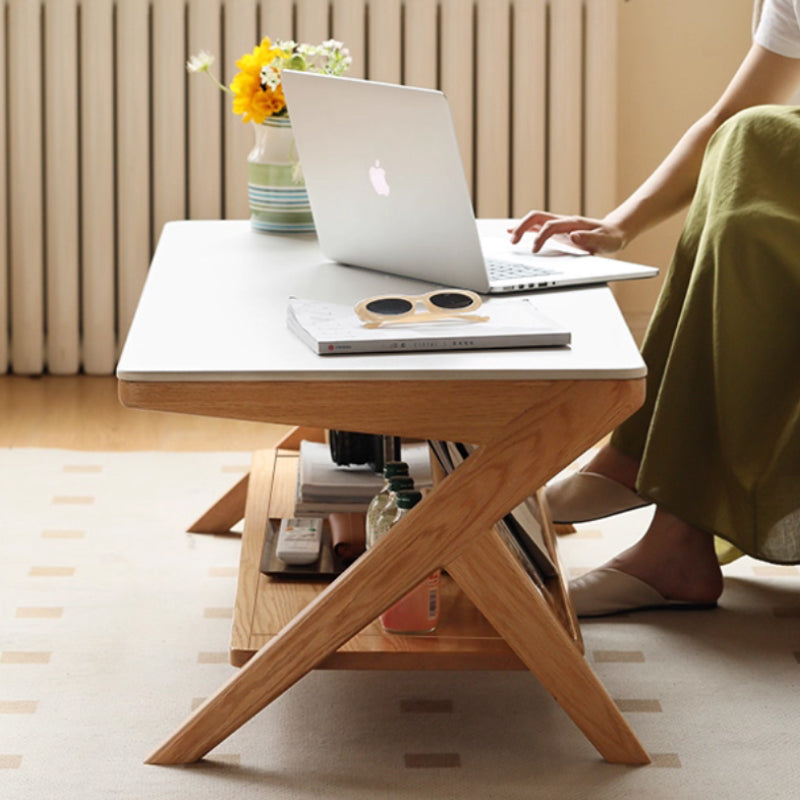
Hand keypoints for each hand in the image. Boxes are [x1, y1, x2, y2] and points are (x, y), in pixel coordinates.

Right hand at [508, 211, 626, 255]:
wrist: (615, 232)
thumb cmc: (610, 238)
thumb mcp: (605, 241)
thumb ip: (590, 239)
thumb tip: (573, 236)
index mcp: (573, 223)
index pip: (550, 226)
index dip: (540, 237)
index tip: (535, 250)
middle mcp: (564, 221)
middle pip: (537, 218)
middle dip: (522, 227)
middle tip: (513, 240)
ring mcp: (559, 225)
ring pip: (535, 221)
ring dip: (521, 227)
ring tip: (510, 238)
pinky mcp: (558, 230)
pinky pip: (538, 227)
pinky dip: (525, 230)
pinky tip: (515, 234)